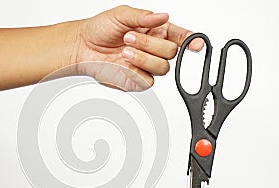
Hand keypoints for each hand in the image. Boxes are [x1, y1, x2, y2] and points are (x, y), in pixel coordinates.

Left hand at [72, 5, 203, 91]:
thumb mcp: (121, 14)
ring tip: (124, 51)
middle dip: (151, 44)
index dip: (192, 40)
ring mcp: (146, 66)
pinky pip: (148, 81)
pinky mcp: (137, 80)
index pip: (181, 36)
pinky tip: (123, 64)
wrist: (82, 47)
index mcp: (156, 31)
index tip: (196, 44)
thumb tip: (163, 16)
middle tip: (129, 38)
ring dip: (143, 58)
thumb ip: (144, 16)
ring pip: (163, 68)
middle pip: (172, 52)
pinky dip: (137, 72)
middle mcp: (154, 49)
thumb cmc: (100, 29)